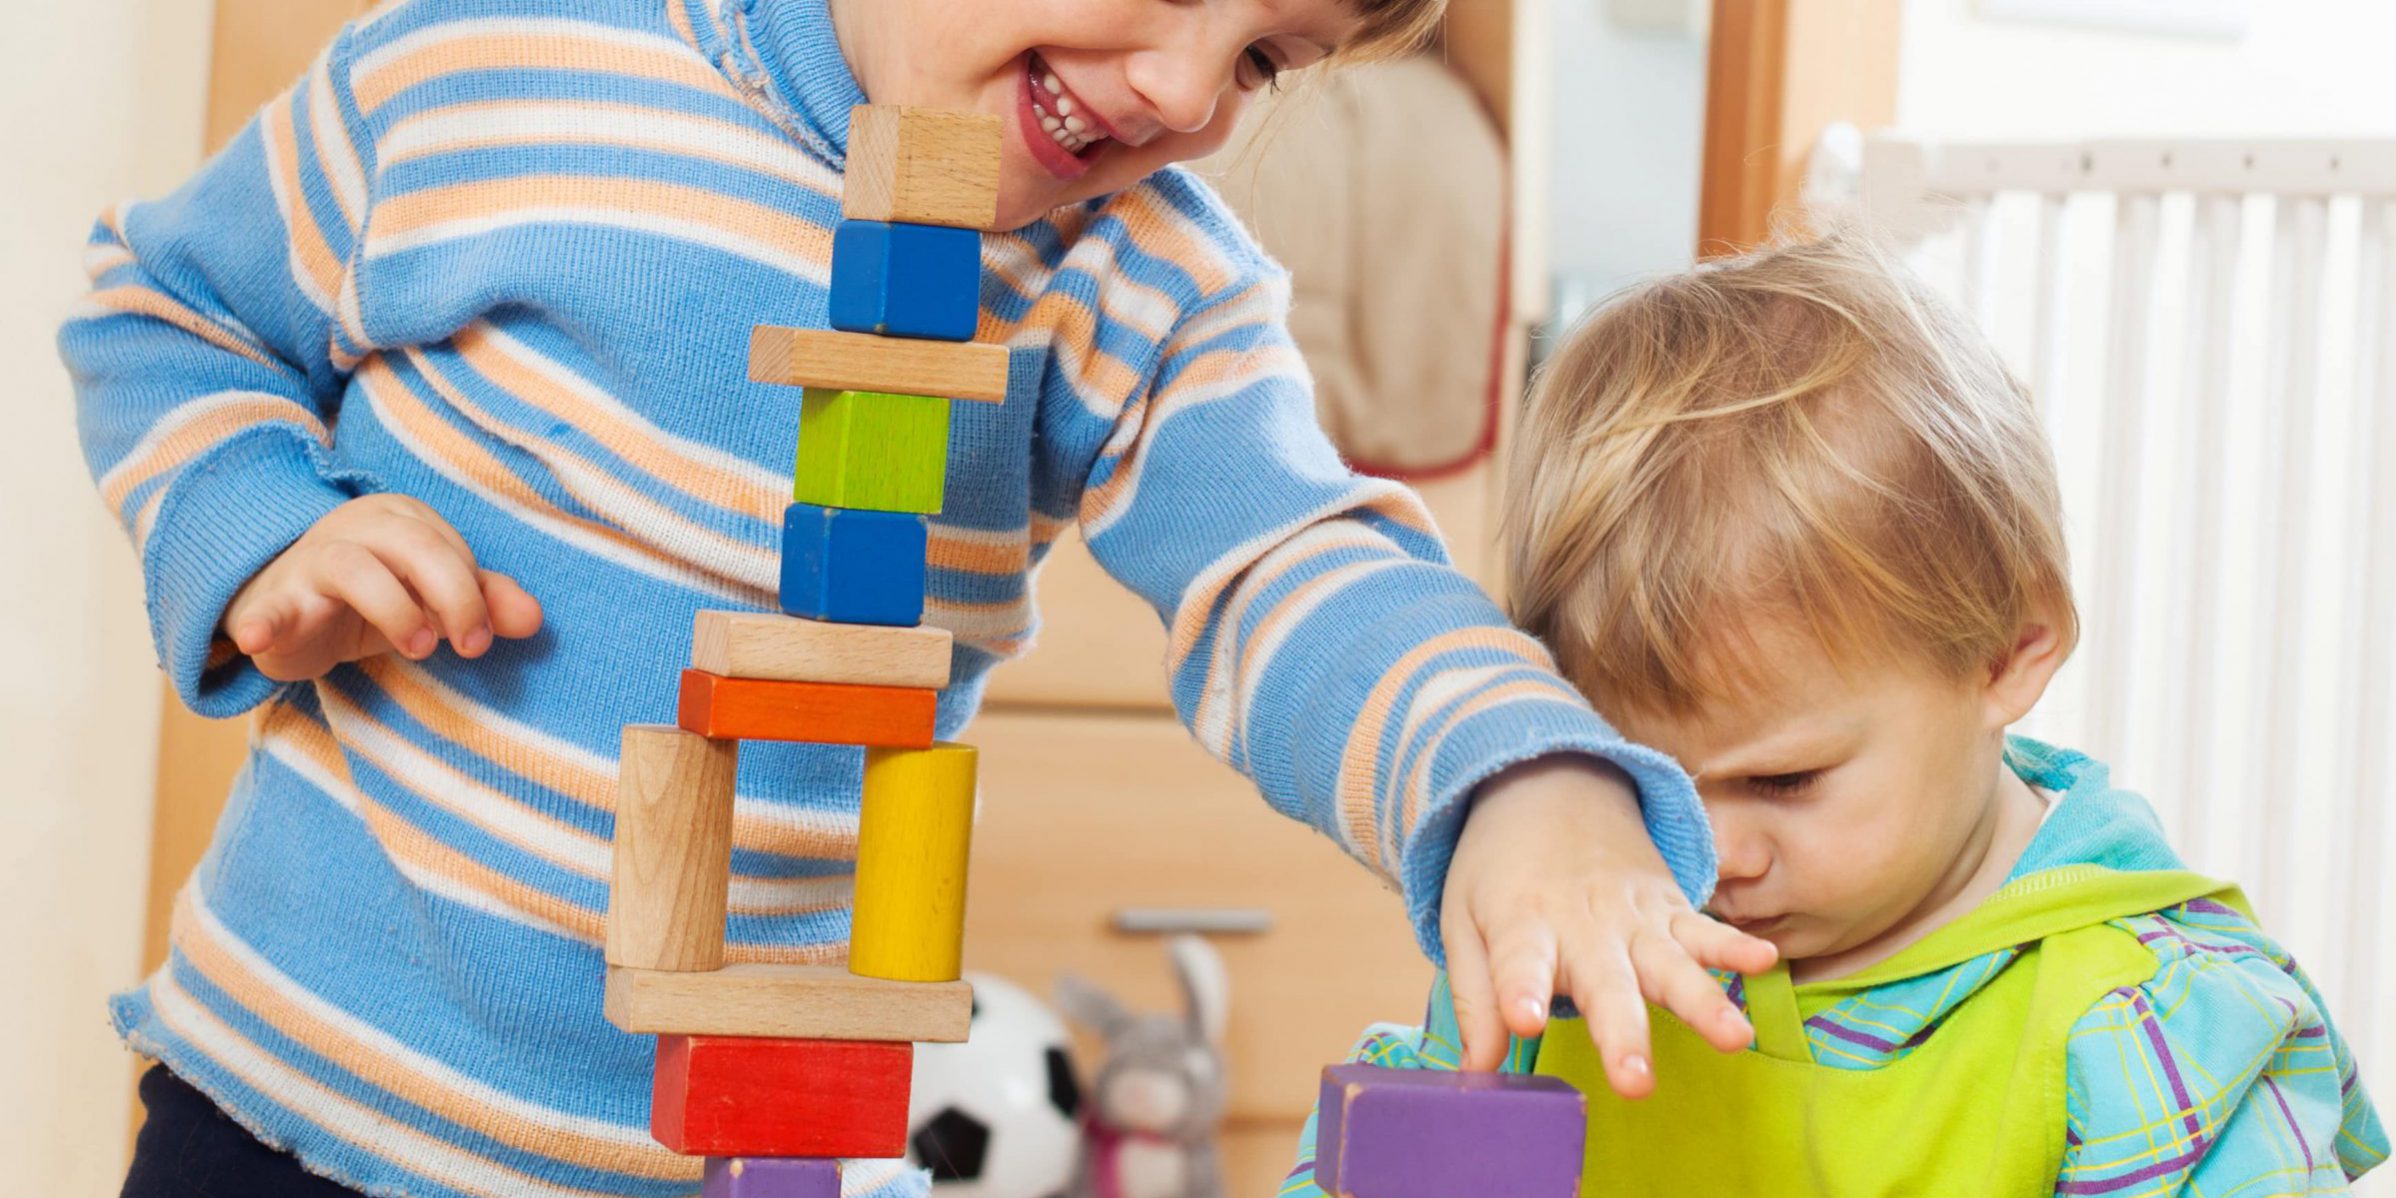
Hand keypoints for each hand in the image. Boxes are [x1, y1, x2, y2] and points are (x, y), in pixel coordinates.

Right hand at [221, 493, 542, 682]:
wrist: (288, 611)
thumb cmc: (374, 600)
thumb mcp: (432, 601)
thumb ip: (484, 603)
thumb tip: (535, 619)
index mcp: (402, 519)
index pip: (451, 548)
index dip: (474, 594)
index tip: (479, 636)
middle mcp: (358, 527)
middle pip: (414, 545)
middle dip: (454, 595)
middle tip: (470, 646)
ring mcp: (311, 561)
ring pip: (354, 567)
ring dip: (395, 609)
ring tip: (418, 649)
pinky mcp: (274, 602)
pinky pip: (267, 608)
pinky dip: (262, 621)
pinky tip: (256, 638)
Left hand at [1440, 754, 1777, 1097]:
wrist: (1549, 787)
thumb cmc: (1500, 873)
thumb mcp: (1465, 924)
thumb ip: (1474, 999)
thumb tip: (1477, 1072)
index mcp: (1522, 926)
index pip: (1519, 962)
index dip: (1518, 991)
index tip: (1524, 1022)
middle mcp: (1583, 925)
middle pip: (1606, 983)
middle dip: (1623, 1033)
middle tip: (1635, 1083)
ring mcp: (1633, 917)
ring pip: (1671, 963)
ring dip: (1702, 1002)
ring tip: (1734, 1039)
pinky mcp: (1669, 909)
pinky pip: (1705, 928)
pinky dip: (1735, 945)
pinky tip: (1765, 961)